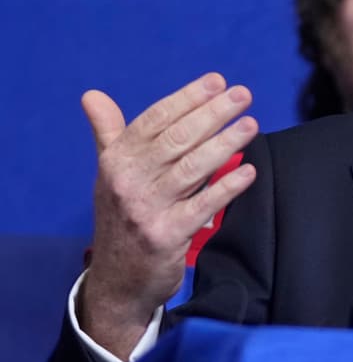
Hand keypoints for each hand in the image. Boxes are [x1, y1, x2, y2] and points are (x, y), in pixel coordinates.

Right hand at [79, 73, 257, 358]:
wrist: (117, 280)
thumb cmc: (122, 216)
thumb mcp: (110, 173)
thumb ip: (109, 133)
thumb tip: (92, 95)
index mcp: (116, 160)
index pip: (155, 120)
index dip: (187, 98)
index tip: (218, 81)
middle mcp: (128, 180)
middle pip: (177, 139)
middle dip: (213, 113)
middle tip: (243, 95)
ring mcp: (147, 209)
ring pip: (192, 168)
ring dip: (225, 143)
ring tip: (251, 125)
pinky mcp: (166, 235)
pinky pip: (202, 205)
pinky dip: (227, 187)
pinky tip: (249, 171)